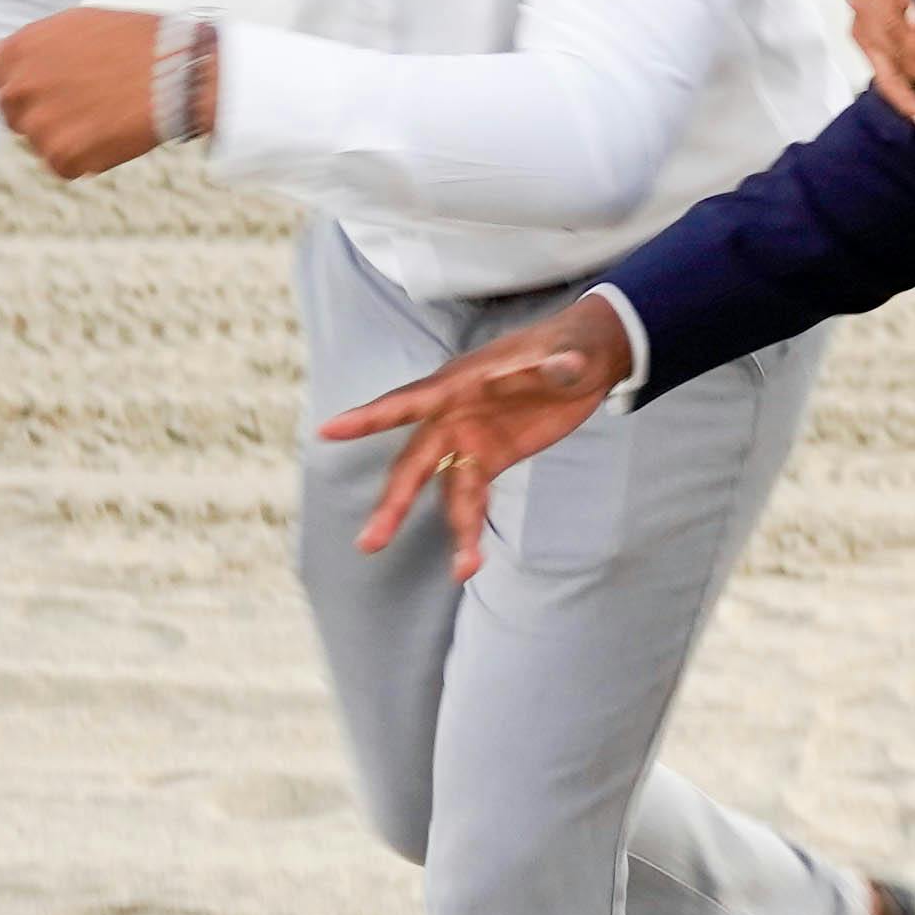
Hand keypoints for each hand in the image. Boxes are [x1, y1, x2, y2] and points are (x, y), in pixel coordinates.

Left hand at [0, 8, 169, 178]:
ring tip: (109, 113)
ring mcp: (38, 124)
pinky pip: (64, 166)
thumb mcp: (76, 25)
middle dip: (47, 114)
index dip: (38, 87)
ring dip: (70, 137)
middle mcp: (19, 87)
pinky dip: (88, 158)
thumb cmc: (135, 42)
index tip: (66, 88)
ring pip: (41, 142)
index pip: (3, 81)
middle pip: (17, 115)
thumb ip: (29, 43)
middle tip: (90, 104)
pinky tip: (114, 133)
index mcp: (18, 51)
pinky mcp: (62, 156)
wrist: (180, 72)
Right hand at [319, 295, 634, 581]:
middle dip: (394, 501)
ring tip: (462, 571)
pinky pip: (473, 496)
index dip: (370, 417)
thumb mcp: (572, 351)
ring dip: (453, 529)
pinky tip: (471, 562)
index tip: (329, 431)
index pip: (409, 400)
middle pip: (415, 462)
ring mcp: (469, 440)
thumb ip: (561, 365)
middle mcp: (453, 415)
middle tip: (370, 542)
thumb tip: (566, 365)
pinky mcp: (490, 459)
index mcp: (460, 382)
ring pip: (445, 490)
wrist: (586, 357)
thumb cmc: (570, 344)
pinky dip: (472, 527)